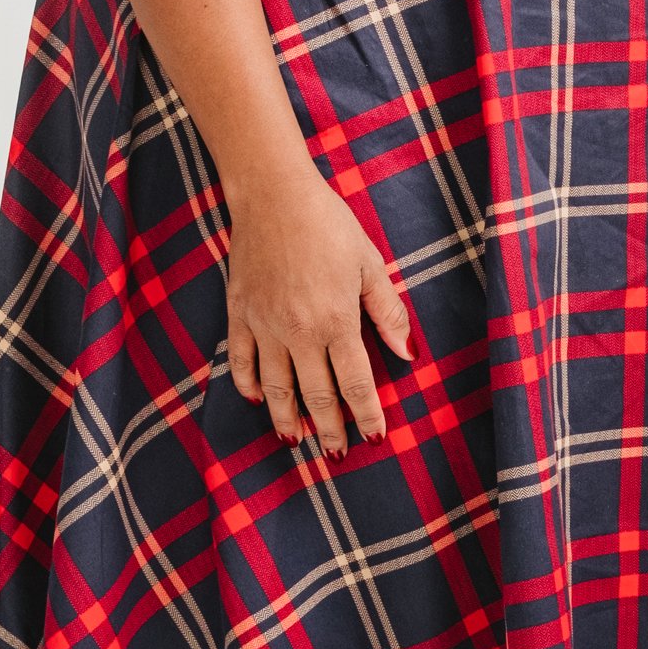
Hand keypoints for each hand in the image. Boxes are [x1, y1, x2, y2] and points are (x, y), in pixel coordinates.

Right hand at [226, 162, 415, 451]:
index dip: (365, 415)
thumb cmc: (328, 223)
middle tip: (336, 454)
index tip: (374, 438)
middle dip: (328, 429)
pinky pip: (240, 360)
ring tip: (296, 441)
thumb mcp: (369, 264)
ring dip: (287, 418)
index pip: (355, 383)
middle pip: (315, 395)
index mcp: (336, 320)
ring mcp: (264, 325)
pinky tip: (257, 399)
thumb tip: (408, 354)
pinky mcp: (239, 313)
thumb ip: (387, 312)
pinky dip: (247, 385)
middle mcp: (298, 332)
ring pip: (275, 387)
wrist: (273, 194)